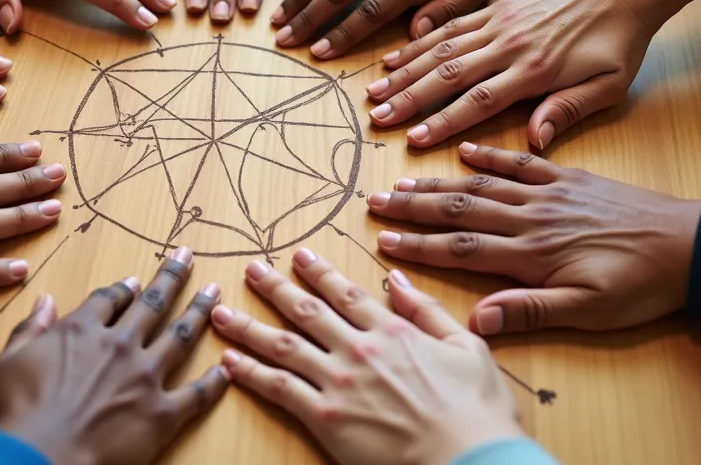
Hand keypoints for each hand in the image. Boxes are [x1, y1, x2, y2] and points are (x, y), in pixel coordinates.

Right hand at [0, 247, 227, 464]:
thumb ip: (30, 328)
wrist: (39, 457)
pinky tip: (225, 369)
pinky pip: (196, 394)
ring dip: (200, 310)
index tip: (135, 282)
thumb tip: (44, 300)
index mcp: (81, 330)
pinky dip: (214, 382)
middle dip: (172, 277)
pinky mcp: (162, 413)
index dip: (123, 289)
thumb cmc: (16, 413)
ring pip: (181, 335)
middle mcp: (119, 345)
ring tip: (214, 291)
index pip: (108, 299)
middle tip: (187, 257)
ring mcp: (145, 377)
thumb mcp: (6, 362)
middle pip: (152, 303)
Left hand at [211, 249, 522, 464]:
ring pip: (282, 345)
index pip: (345, 293)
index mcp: (392, 331)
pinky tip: (230, 362)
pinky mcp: (326, 418)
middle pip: (306, 310)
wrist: (471, 460)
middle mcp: (358, 349)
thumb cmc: (478, 412)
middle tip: (251, 270)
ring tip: (222, 312)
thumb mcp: (469, 348)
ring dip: (249, 326)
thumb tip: (397, 280)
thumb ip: (428, 311)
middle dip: (274, 287)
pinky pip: (280, 389)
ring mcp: (338, 383)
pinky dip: (252, 373)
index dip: (319, 272)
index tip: (298, 256)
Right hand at [366, 0, 667, 148]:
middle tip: (377, 117)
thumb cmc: (620, 40)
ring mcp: (498, 23)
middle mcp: (509, 45)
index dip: (445, 121)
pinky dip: (419, 43)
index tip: (414, 139)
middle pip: (449, 75)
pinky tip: (396, 56)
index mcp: (535, 69)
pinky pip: (449, 28)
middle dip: (409, 98)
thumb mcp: (609, 84)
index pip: (480, 100)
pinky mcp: (496, 8)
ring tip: (374, 91)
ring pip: (441, 50)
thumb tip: (536, 142)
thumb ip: (568, 110)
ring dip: (405, 72)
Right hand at [369, 143, 700, 334]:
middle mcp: (532, 216)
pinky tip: (466, 151)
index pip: (462, 248)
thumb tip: (478, 321)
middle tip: (375, 201)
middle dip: (414, 207)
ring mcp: (550, 192)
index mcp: (533, 251)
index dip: (419, 245)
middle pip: (461, 209)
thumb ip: (532, 311)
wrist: (694, 245)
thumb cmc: (642, 284)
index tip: (383, 240)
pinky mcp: (570, 178)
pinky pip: (522, 161)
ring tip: (403, 178)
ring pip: (482, 184)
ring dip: (439, 182)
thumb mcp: (590, 310)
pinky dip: (490, 155)